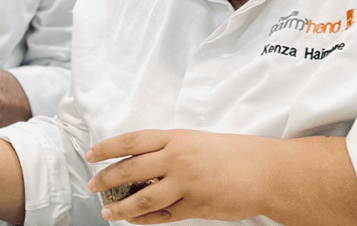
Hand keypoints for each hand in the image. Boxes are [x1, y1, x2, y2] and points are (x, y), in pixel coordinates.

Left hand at [86, 129, 275, 223]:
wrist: (265, 172)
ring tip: (107, 211)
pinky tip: (133, 220)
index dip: (107, 148)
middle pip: (131, 169)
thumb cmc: (232, 154)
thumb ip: (167, 150)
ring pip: (143, 198)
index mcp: (175, 137)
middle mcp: (177, 158)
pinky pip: (163, 216)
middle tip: (92, 186)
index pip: (131, 141)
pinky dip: (145, 219)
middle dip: (106, 179)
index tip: (91, 155)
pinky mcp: (196, 206)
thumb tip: (138, 165)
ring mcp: (186, 183)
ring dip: (121, 206)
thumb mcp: (195, 141)